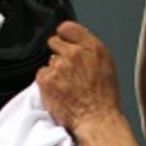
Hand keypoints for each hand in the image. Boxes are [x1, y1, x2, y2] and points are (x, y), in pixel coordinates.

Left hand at [36, 21, 120, 137]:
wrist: (95, 118)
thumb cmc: (102, 97)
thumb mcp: (105, 65)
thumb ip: (89, 51)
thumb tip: (76, 43)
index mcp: (92, 47)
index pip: (67, 27)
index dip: (63, 34)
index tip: (62, 39)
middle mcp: (75, 53)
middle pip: (54, 42)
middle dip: (57, 53)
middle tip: (65, 69)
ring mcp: (59, 65)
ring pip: (48, 61)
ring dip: (53, 70)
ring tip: (65, 84)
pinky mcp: (46, 79)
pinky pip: (40, 74)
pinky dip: (45, 82)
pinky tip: (57, 90)